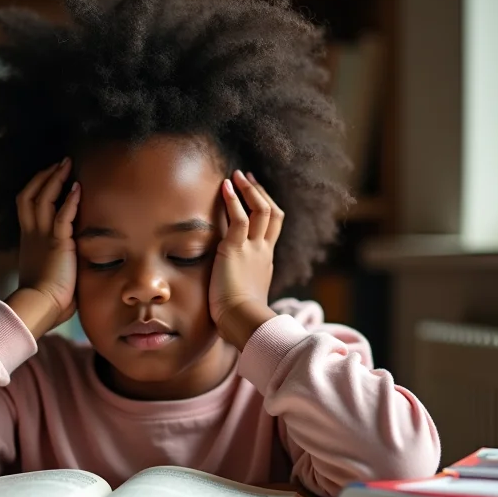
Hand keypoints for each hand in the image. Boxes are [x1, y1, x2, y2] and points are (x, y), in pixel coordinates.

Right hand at [8, 158, 80, 338]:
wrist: (39, 307)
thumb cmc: (47, 300)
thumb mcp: (49, 275)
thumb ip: (59, 264)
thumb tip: (74, 266)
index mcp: (29, 241)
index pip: (27, 206)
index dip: (36, 189)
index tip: (49, 178)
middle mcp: (32, 235)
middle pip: (29, 195)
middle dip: (43, 176)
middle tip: (59, 163)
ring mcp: (42, 237)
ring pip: (43, 198)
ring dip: (55, 179)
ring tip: (67, 165)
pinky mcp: (57, 243)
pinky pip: (63, 215)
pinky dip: (70, 200)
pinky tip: (78, 188)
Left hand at [209, 169, 281, 349]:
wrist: (243, 321)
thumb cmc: (241, 317)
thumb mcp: (246, 297)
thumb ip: (242, 288)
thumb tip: (231, 295)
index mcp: (266, 262)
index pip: (271, 230)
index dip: (265, 211)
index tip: (256, 199)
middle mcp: (264, 251)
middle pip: (272, 214)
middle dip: (261, 193)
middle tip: (249, 178)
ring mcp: (253, 249)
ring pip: (260, 210)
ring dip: (249, 189)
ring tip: (237, 175)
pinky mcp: (236, 248)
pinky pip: (238, 217)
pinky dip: (233, 199)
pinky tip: (225, 186)